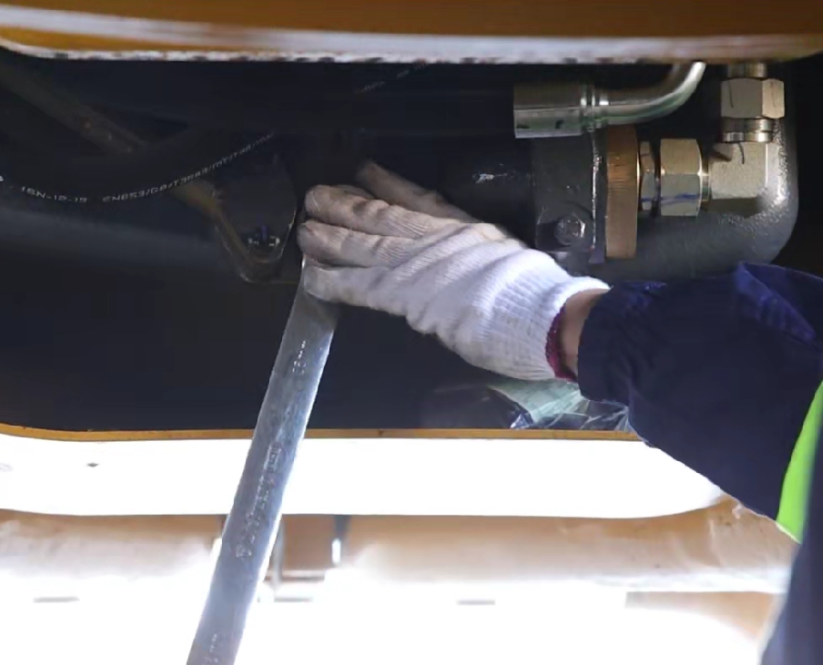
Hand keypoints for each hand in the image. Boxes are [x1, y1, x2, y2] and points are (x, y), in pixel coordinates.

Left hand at [298, 162, 608, 379]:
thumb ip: (483, 257)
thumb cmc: (540, 296)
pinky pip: (356, 285)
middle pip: (380, 212)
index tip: (365, 172)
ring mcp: (416, 262)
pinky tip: (310, 276)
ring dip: (329, 233)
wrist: (541, 312)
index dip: (387, 183)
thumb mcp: (513, 258)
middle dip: (345, 202)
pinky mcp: (403, 293)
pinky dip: (330, 279)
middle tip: (318, 194)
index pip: (419, 198)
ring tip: (305, 225)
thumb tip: (469, 268)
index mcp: (466, 227)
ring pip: (362, 240)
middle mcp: (436, 236)